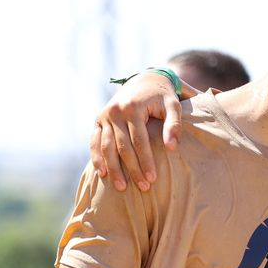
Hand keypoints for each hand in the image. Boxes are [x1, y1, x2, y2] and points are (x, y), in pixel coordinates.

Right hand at [89, 70, 183, 191]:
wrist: (144, 80)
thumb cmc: (162, 97)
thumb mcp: (173, 105)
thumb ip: (174, 125)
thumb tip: (171, 148)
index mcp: (133, 107)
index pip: (139, 140)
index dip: (146, 160)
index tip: (152, 178)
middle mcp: (115, 111)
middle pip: (122, 147)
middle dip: (132, 169)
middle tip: (142, 187)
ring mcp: (104, 116)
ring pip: (106, 146)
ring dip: (113, 168)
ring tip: (122, 187)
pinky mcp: (98, 120)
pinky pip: (94, 141)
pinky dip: (96, 157)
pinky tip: (102, 173)